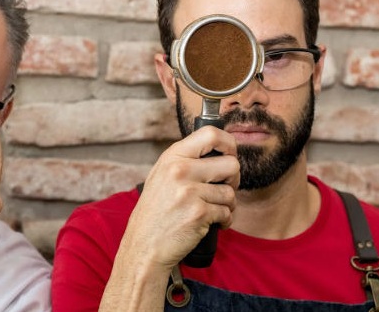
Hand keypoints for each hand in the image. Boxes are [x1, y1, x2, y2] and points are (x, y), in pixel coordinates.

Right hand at [123, 125, 239, 270]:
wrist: (144, 243)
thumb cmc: (155, 210)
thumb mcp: (162, 174)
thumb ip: (186, 159)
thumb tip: (221, 149)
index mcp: (172, 156)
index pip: (211, 134)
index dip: (229, 143)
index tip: (230, 154)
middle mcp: (180, 170)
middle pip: (231, 164)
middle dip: (233, 179)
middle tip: (222, 188)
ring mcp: (189, 192)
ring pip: (231, 192)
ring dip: (227, 205)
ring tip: (211, 210)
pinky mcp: (199, 213)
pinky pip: (227, 213)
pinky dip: (223, 221)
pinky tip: (209, 223)